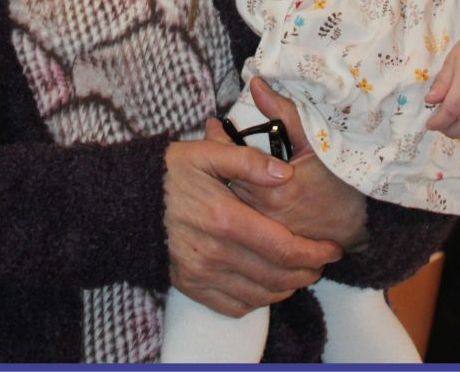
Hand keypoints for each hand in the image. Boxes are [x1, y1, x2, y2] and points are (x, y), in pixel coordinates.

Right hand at [164, 133, 340, 316]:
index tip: (332, 249)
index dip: (314, 252)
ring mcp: (201, 274)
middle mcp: (214, 252)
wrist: (126, 201)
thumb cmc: (170, 172)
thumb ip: (247, 160)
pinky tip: (268, 285)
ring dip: (288, 288)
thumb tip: (285, 174)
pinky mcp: (191, 286)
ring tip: (301, 271)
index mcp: (224, 217)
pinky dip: (260, 301)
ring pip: (260, 295)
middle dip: (308, 272)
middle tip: (322, 261)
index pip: (283, 248)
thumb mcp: (206, 153)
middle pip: (277, 276)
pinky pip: (235, 306)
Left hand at [213, 78, 367, 250]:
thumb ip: (282, 112)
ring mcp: (263, 233)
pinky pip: (243, 222)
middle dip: (216, 160)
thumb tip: (255, 84)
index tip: (213, 123)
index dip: (216, 138)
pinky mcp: (268, 245)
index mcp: (269, 188)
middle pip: (223, 183)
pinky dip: (237, 203)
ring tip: (219, 161)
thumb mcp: (315, 140)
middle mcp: (261, 215)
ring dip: (223, 181)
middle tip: (213, 137)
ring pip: (230, 204)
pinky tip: (238, 187)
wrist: (364, 224)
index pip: (228, 159)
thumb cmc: (340, 179)